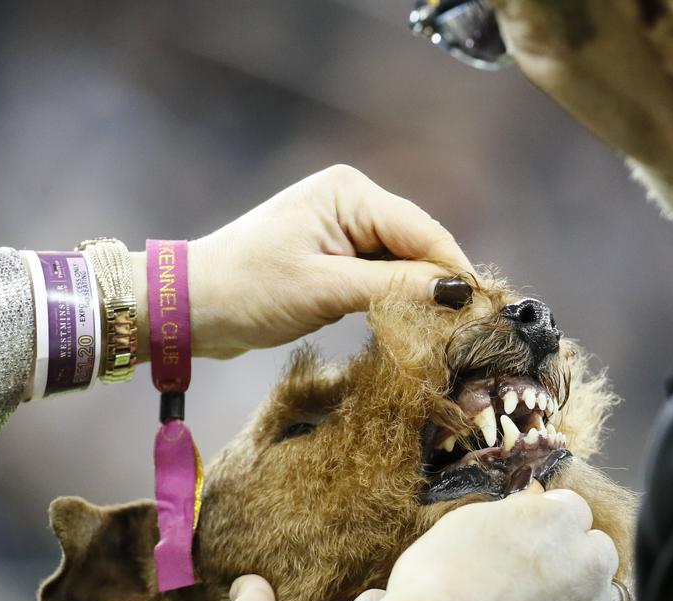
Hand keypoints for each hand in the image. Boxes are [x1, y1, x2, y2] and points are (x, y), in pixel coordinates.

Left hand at [134, 165, 472, 359]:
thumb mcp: (326, 290)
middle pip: (417, 245)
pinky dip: (393, 300)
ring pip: (402, 263)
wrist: (189, 306)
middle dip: (439, 286)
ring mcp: (342, 227)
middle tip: (466, 333)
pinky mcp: (333, 255)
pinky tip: (404, 326)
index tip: (483, 313)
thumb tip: (458, 292)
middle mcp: (352, 200)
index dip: (455, 271)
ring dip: (417, 296)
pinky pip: (380, 275)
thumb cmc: (248, 289)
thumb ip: (395, 288)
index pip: (423, 231)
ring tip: (440, 335)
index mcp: (350, 192)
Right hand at [364, 481, 622, 600]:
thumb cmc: (439, 578)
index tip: (531, 538)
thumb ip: (514, 512)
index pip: (573, 508)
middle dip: (576, 556)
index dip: (550, 523)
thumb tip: (529, 505)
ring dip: (586, 597)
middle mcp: (586, 559)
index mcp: (558, 518)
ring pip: (608, 594)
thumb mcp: (468, 522)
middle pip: (598, 549)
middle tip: (538, 574)